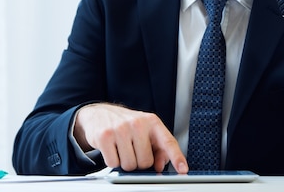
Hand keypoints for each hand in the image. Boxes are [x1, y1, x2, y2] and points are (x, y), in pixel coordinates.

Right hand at [73, 103, 187, 172]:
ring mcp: (120, 129)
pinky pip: (113, 163)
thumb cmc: (127, 125)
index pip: (168, 141)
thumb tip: (160, 166)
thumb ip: (158, 149)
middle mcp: (138, 123)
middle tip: (133, 150)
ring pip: (129, 165)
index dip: (177, 157)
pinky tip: (112, 148)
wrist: (100, 114)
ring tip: (122, 148)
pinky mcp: (105, 136)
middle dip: (139, 161)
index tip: (183, 169)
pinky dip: (112, 160)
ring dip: (125, 162)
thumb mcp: (146, 131)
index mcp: (152, 122)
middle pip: (146, 162)